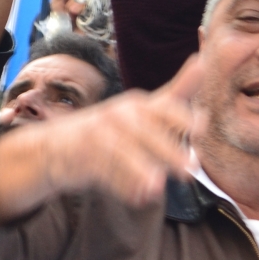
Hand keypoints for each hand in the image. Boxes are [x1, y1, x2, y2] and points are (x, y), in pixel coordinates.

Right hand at [0, 56, 199, 219]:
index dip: (180, 117)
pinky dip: (121, 185)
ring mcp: (97, 136)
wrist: (56, 148)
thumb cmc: (109, 129)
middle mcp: (118, 116)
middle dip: (167, 150)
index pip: (162, 108)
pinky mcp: (82, 156)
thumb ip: (176, 92)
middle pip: (144, 132)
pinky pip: (104, 171)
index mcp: (137, 105)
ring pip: (122, 152)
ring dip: (140, 169)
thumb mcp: (143, 109)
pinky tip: (138, 198)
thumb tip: (202, 61)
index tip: (200, 127)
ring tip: (156, 187)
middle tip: (190, 170)